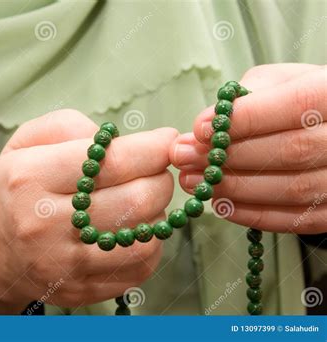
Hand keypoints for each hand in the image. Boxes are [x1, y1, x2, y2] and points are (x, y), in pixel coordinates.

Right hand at [0, 109, 178, 312]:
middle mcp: (46, 224)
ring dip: (158, 213)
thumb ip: (72, 126)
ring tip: (143, 200)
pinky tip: (134, 228)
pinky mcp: (80, 289)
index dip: (153, 148)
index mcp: (31, 177)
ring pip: (145, 237)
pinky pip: (140, 267)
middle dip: (161, 179)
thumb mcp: (27, 141)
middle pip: (137, 199)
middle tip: (155, 171)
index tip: (167, 141)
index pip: (112, 161)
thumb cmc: (19, 187)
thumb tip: (124, 140)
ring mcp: (64, 263)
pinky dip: (150, 243)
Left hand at [170, 64, 326, 233]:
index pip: (295, 106)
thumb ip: (247, 96)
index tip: (200, 130)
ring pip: (292, 189)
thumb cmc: (303, 101)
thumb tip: (205, 126)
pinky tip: (219, 203)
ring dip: (233, 188)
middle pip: (291, 152)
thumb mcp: (281, 81)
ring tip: (192, 180)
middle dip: (228, 157)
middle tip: (184, 157)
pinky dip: (252, 214)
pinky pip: (295, 219)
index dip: (244, 120)